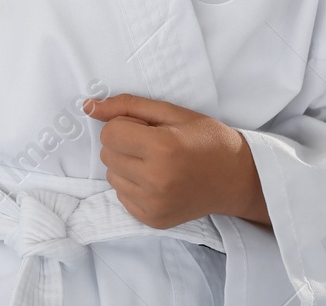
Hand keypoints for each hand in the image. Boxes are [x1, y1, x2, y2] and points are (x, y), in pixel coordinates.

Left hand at [85, 93, 270, 229]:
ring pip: (111, 176)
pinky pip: (121, 197)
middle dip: (124, 144)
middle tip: (154, 145)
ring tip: (156, 163)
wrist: (236, 178)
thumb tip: (88, 106)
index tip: (146, 128)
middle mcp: (156, 180)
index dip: (125, 125)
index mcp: (162, 148)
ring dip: (126, 165)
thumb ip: (127, 106)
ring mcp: (154, 205)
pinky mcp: (153, 220)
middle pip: (107, 154)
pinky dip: (133, 186)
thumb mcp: (171, 112)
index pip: (109, 133)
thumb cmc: (206, 139)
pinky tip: (157, 181)